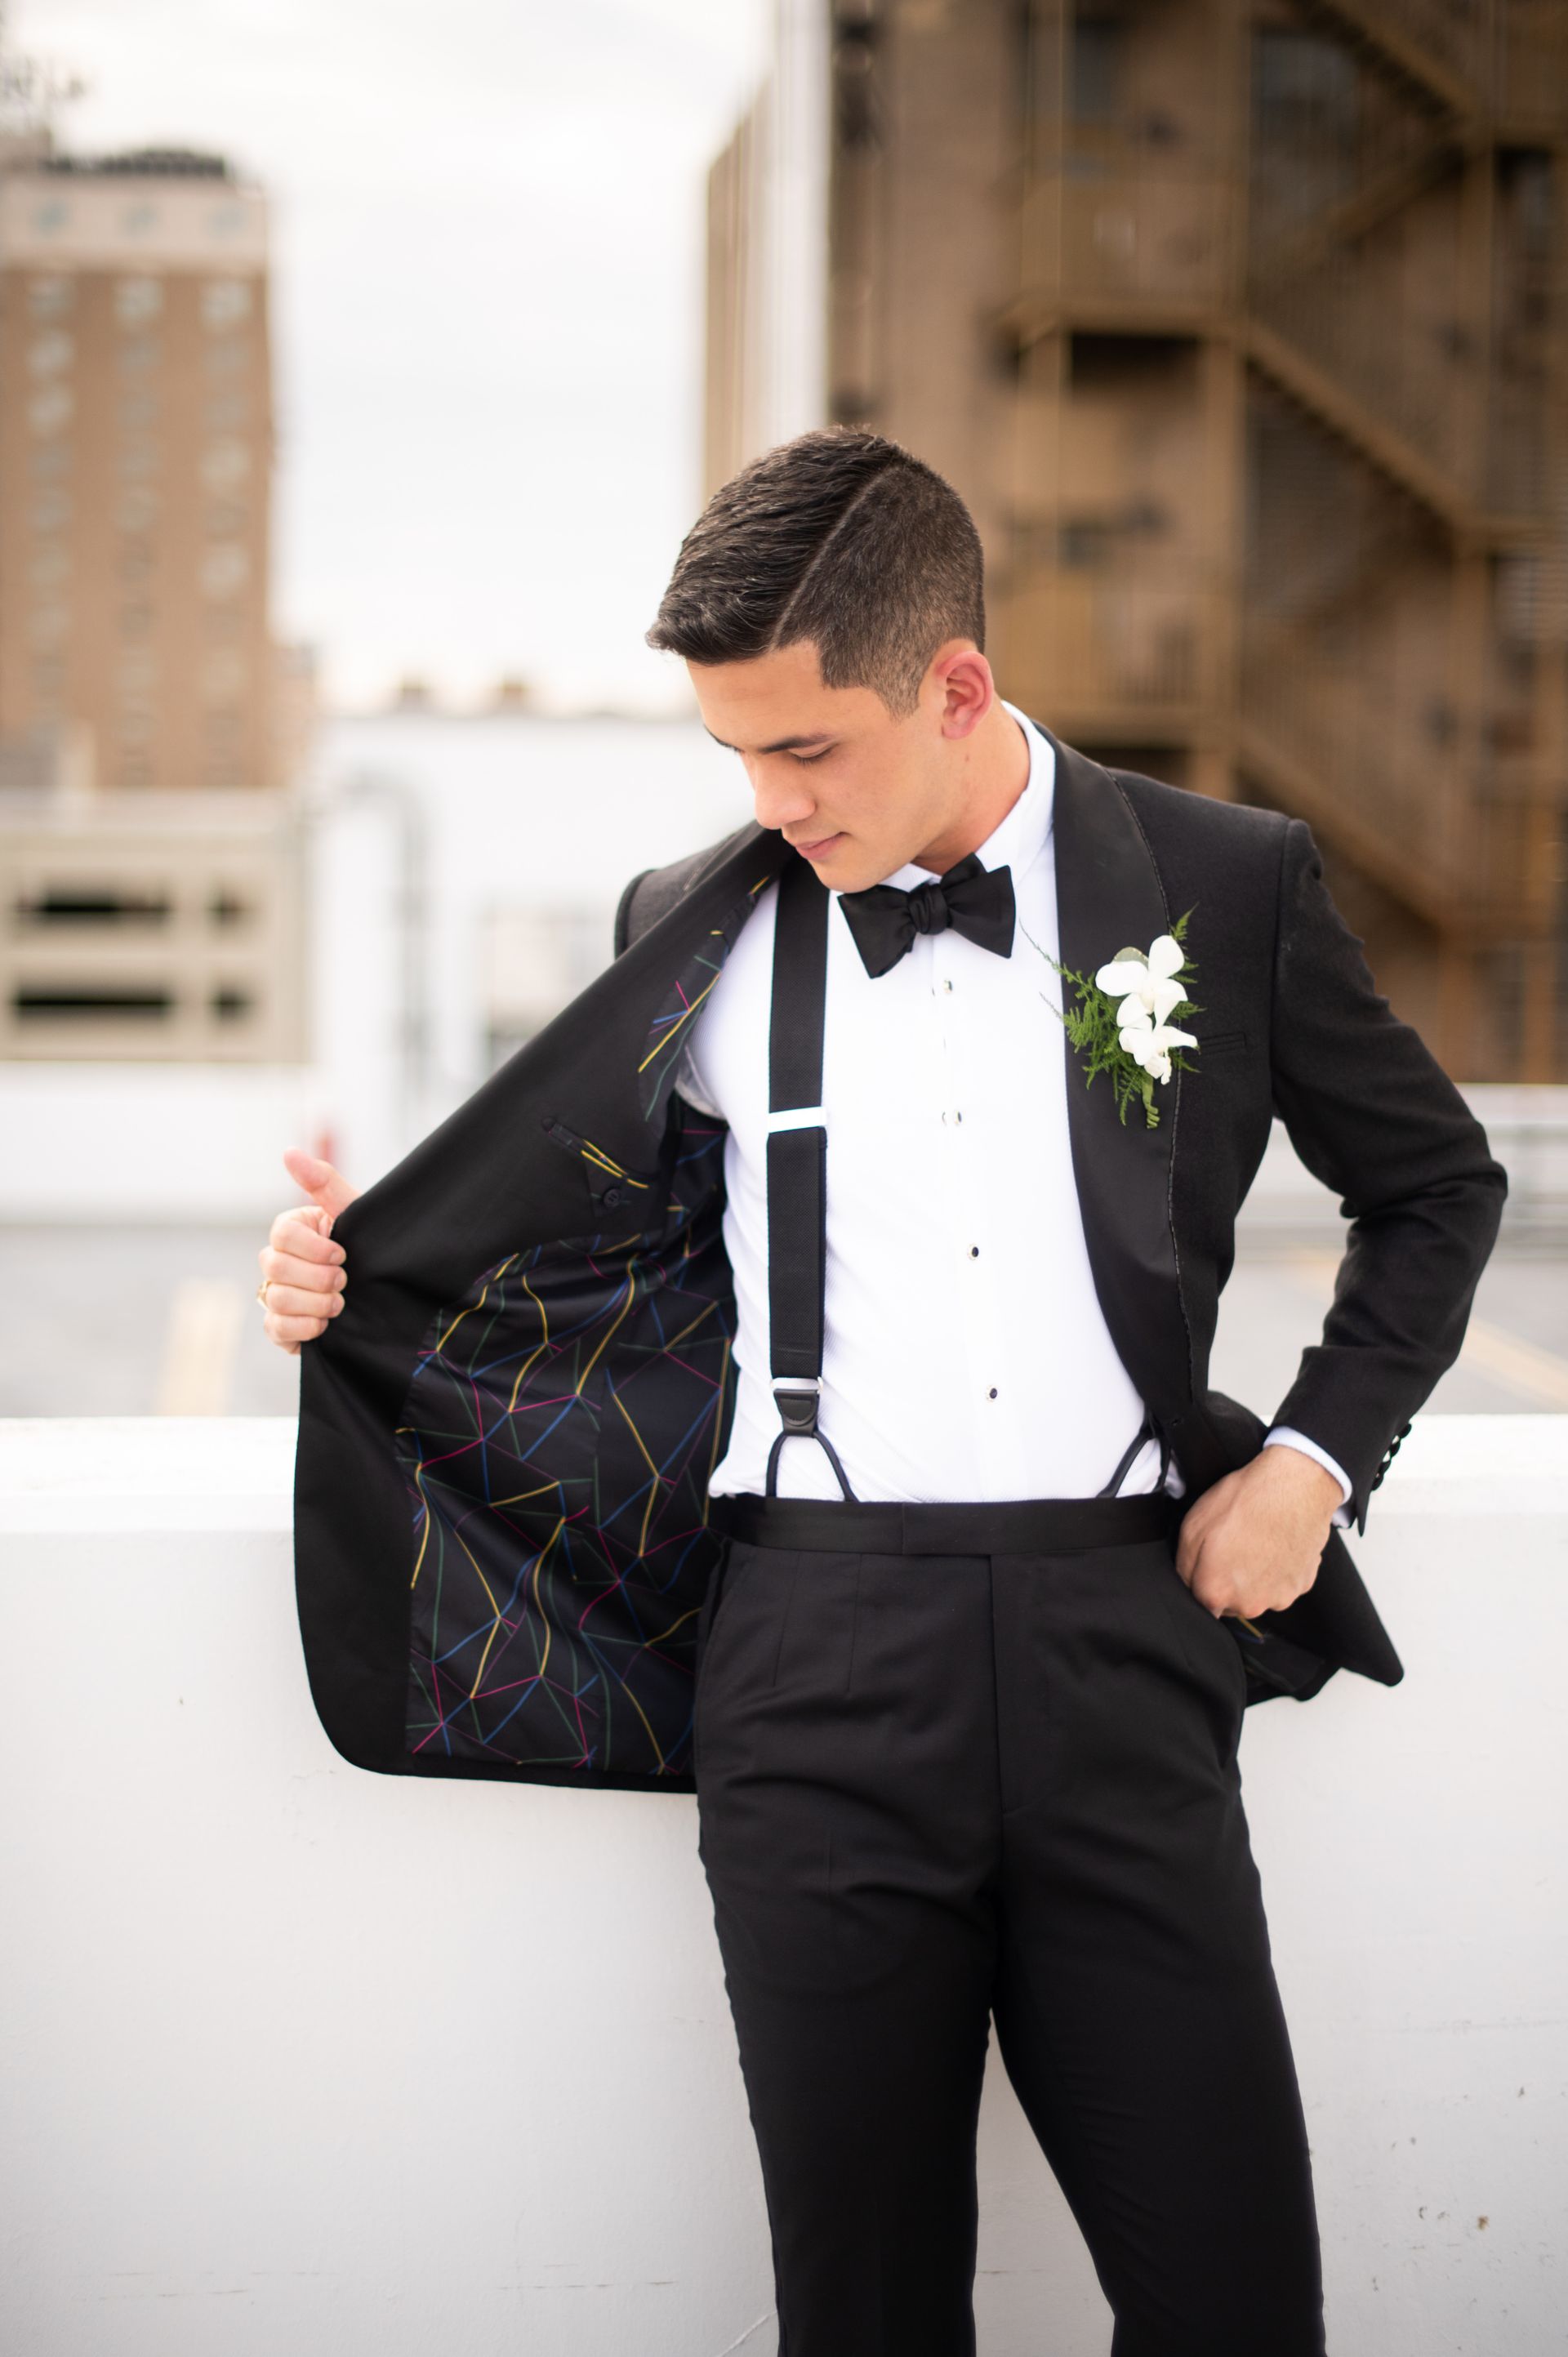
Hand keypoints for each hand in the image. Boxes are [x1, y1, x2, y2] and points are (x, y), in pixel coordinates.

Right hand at [258, 1150, 359, 1355]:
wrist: (388, 1291)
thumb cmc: (369, 1245)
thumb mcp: (354, 1211)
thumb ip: (323, 1182)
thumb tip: (289, 1152)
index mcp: (293, 1230)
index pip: (282, 1234)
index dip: (313, 1248)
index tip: (342, 1254)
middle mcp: (278, 1261)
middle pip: (275, 1267)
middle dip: (317, 1277)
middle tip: (345, 1281)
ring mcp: (276, 1293)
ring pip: (276, 1298)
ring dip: (315, 1303)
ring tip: (340, 1304)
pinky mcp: (281, 1326)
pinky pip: (275, 1328)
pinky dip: (303, 1328)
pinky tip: (326, 1324)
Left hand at [1174, 1443, 1342, 1622]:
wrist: (1294, 1487)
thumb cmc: (1245, 1501)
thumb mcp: (1192, 1527)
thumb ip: (1185, 1566)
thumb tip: (1189, 1582)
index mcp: (1216, 1592)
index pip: (1200, 1601)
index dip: (1203, 1577)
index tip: (1211, 1559)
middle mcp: (1248, 1604)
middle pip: (1230, 1602)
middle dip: (1228, 1579)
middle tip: (1234, 1545)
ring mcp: (1278, 1597)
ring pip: (1257, 1594)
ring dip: (1254, 1576)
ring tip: (1257, 1541)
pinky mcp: (1301, 1586)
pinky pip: (1282, 1584)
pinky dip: (1278, 1570)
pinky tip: (1276, 1543)